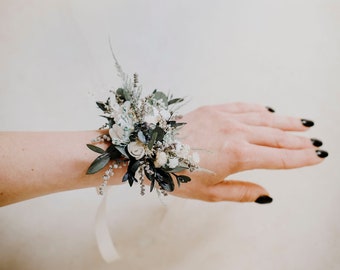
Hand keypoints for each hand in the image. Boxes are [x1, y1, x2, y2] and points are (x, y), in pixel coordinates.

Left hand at [172, 103, 327, 202]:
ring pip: (264, 119)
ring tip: (302, 124)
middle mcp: (235, 133)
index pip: (279, 158)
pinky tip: (269, 111)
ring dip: (285, 122)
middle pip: (276, 137)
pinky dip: (259, 109)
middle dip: (298, 140)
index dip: (300, 159)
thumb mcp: (209, 193)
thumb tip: (267, 194)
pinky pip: (243, 107)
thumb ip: (241, 193)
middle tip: (315, 141)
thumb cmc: (176, 174)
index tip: (317, 157)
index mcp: (237, 156)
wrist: (148, 150)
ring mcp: (224, 117)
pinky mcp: (213, 109)